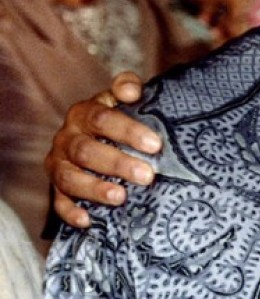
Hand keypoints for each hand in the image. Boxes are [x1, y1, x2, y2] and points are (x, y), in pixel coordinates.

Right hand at [45, 71, 160, 227]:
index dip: (129, 131)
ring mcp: (59, 162)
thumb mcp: (121, 97)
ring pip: (70, 177)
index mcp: (84, 112)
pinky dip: (71, 211)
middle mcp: (67, 137)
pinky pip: (58, 201)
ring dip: (95, 189)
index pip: (103, 119)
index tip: (156, 145)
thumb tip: (131, 91)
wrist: (93, 133)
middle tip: (147, 175)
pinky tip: (88, 220)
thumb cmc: (116, 115)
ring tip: (122, 197)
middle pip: (87, 151)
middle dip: (117, 164)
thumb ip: (127, 86)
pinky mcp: (55, 186)